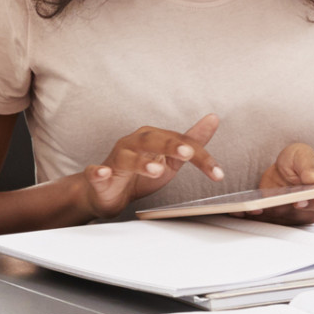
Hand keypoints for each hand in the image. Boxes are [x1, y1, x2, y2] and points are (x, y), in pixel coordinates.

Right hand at [73, 114, 224, 217]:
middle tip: (187, 153)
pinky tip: (103, 173)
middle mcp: (133, 144)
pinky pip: (95, 172)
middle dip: (170, 145)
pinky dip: (98, 172)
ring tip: (156, 170)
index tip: (217, 173)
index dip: (200, 157)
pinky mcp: (98, 177)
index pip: (180, 142)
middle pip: (152, 140)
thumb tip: (213, 118)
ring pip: (127, 157)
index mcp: (152, 138)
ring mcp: (115, 159)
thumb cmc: (140, 175)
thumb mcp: (171, 160)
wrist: (108, 194)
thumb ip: (191, 142)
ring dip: (141, 163)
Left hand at [241, 142, 313, 225]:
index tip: (298, 202)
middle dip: (278, 210)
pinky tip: (237, 212)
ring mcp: (290, 215)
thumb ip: (310, 169)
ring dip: (261, 215)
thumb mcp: (304, 157)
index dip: (309, 203)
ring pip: (277, 219)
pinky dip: (250, 216)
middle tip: (263, 205)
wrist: (286, 167)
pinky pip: (263, 219)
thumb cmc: (299, 160)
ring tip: (246, 208)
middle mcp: (308, 209)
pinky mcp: (275, 216)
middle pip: (294, 214)